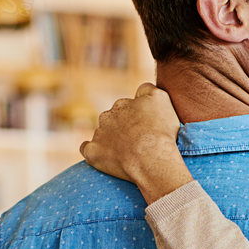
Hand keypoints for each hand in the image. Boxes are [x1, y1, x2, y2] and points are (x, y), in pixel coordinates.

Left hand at [80, 84, 191, 203]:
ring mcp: (99, 134)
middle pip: (113, 120)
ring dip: (111, 140)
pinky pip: (87, 149)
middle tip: (137, 141)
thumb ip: (148, 89)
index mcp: (122, 104)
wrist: (151, 159)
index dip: (137, 117)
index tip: (145, 127)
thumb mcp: (161, 99)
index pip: (127, 106)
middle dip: (122, 127)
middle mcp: (107, 116)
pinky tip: (102, 155)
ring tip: (127, 153)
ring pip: (102, 133)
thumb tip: (140, 90)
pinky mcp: (93, 152)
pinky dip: (93, 151)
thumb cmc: (160, 131)